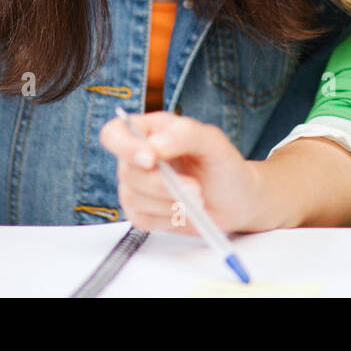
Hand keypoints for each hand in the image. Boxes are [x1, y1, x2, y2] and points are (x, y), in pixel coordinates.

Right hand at [100, 112, 268, 234]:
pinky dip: (168, 218)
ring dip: (169, 202)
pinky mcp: (142, 212)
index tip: (150, 160)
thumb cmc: (223, 165)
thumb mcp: (212, 141)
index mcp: (150, 131)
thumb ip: (184, 134)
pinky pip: (141, 219)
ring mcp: (137, 186)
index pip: (114, 134)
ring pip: (133, 198)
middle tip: (194, 187)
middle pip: (127, 172)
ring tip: (196, 197)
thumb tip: (154, 146)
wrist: (236, 200)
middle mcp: (138, 157)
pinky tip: (185, 210)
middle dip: (163, 184)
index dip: (125, 146)